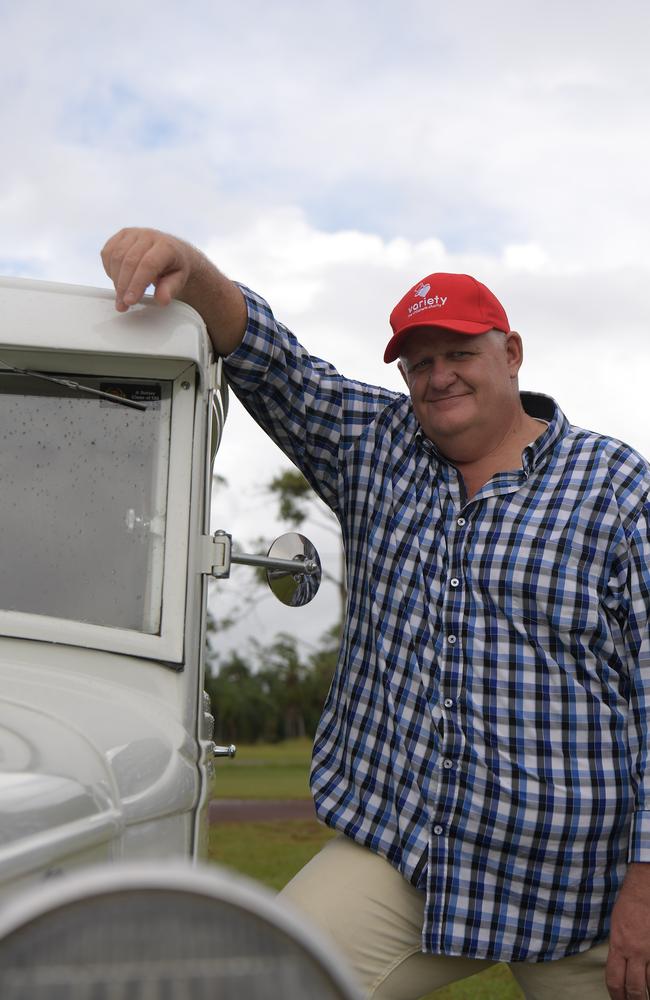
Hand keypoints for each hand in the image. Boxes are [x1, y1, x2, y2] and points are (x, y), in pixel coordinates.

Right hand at [101, 228, 200, 311]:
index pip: (148, 264)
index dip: (136, 284)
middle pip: (129, 261)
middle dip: (123, 286)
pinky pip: (107, 252)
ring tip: (121, 295)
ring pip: (115, 256)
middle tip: (123, 305)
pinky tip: (118, 279)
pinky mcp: (121, 235)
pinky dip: (109, 269)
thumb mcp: (179, 280)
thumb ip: (170, 289)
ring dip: (115, 279)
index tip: (130, 301)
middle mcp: (149, 235)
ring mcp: (134, 233)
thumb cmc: (175, 267)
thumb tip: (162, 299)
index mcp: (166, 246)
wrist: (173, 252)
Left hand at [606, 863, 649, 998]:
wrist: (645, 889)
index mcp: (618, 945)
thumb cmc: (629, 905)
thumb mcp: (616, 927)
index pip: (614, 979)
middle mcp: (635, 951)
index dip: (615, 995)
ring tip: (645, 996)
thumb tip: (620, 965)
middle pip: (634, 987)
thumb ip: (618, 948)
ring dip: (648, 992)